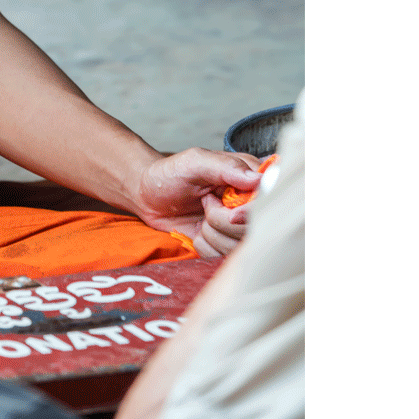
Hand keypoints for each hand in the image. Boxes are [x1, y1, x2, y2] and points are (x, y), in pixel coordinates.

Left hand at [128, 147, 262, 257]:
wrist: (149, 194)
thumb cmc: (172, 173)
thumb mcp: (195, 161)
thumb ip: (225, 166)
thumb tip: (256, 179)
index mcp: (250, 179)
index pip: (270, 201)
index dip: (252, 213)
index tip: (232, 214)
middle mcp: (250, 204)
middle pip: (253, 228)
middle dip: (222, 221)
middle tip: (206, 204)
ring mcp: (238, 227)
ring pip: (238, 247)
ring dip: (211, 234)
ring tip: (201, 215)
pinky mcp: (225, 243)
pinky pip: (221, 257)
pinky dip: (204, 246)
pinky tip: (198, 231)